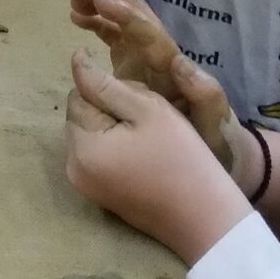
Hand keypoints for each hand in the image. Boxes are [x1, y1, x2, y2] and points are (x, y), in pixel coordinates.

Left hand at [62, 52, 249, 264]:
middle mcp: (74, 168)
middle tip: (149, 122)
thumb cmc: (181, 157)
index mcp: (82, 147)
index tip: (142, 106)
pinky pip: (98, 156)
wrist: (206, 219)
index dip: (110, 92)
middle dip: (109, 109)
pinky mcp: (99, 195)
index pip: (79, 95)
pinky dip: (117, 148)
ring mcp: (85, 186)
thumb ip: (105, 84)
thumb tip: (75, 59)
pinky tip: (146, 156)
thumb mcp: (147, 109)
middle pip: (82, 115)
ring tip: (150, 139)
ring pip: (91, 134)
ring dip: (114, 127)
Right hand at [63, 0, 247, 170]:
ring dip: (97, 3)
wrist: (217, 148)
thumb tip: (181, 62)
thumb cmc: (215, 138)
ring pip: (121, 21)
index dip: (124, 13)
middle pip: (132, 14)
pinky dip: (97, 23)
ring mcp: (145, 59)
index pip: (147, 30)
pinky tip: (76, 17)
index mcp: (171, 65)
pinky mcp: (134, 67)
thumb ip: (205, 94)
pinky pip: (114, 36)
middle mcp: (157, 54)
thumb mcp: (214, 122)